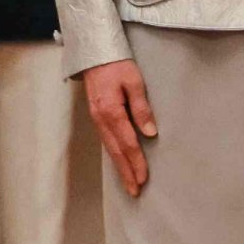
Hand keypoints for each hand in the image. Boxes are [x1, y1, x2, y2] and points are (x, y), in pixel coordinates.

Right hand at [86, 59, 158, 196]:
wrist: (94, 52)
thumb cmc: (117, 64)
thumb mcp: (134, 82)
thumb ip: (141, 108)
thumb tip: (150, 133)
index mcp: (111, 112)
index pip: (127, 143)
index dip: (136, 162)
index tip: (144, 178)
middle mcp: (101, 119)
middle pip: (116, 151)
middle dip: (126, 172)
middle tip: (135, 191)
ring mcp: (96, 119)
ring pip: (110, 148)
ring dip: (120, 166)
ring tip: (129, 183)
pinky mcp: (97, 116)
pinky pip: (106, 140)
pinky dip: (114, 154)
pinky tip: (120, 162)